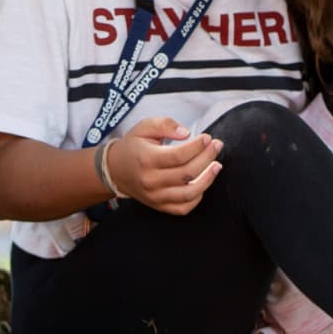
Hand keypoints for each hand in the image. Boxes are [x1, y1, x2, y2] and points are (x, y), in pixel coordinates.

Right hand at [106, 117, 223, 214]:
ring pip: (188, 193)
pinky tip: (203, 183)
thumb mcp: (144, 127)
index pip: (179, 155)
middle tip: (216, 146)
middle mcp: (151, 180)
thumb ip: (165, 125)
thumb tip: (186, 133)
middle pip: (187, 173)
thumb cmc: (133, 146)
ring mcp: (155, 196)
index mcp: (147, 159)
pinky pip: (183, 208)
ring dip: (207, 180)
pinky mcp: (159, 206)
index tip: (208, 138)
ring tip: (216, 166)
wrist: (115, 170)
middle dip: (207, 158)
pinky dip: (197, 198)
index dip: (198, 147)